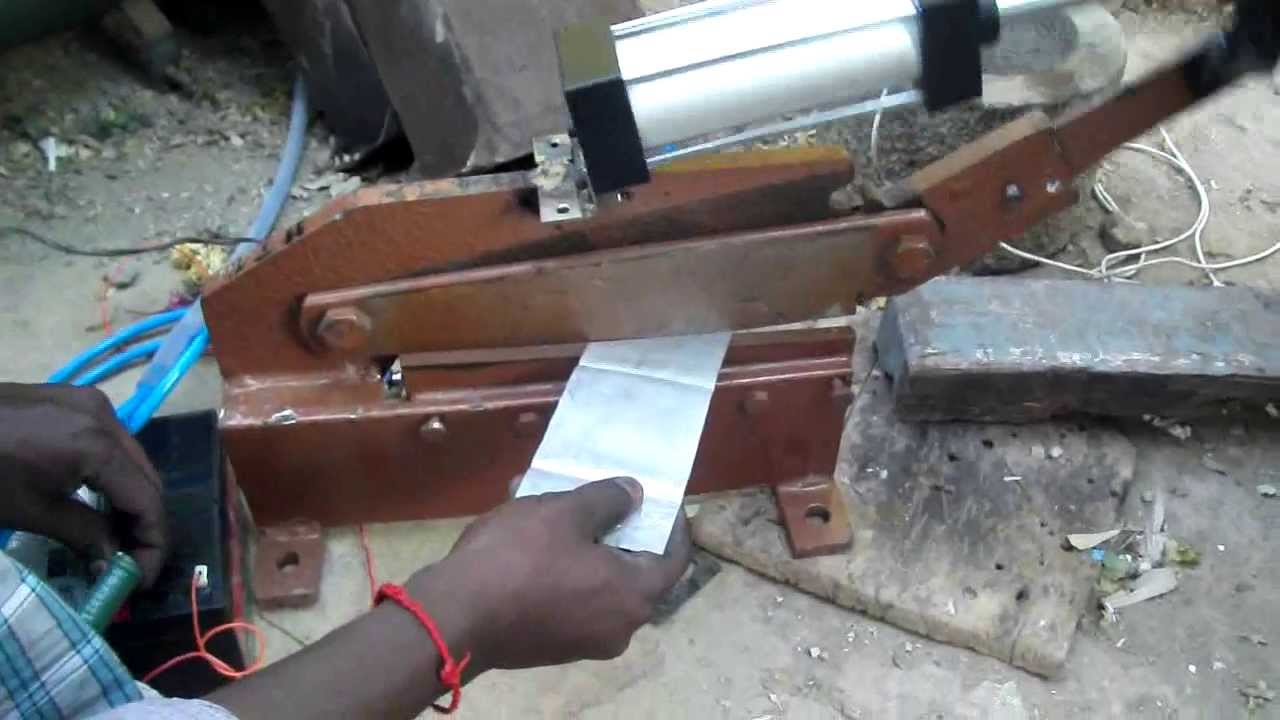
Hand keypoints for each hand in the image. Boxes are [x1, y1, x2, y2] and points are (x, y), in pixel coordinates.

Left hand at [0, 383, 166, 585]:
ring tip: (112, 536)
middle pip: (148, 478)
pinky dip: (112, 474)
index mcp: (98, 445)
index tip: (140, 580)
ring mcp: (92, 404)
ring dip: (129, 500)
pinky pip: (111, 443)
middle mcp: (107, 417)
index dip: (152, 544)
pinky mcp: (75, 400)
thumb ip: (84, 535)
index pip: (148, 500)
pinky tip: (95, 498)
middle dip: (144, 524)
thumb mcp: (30, 512)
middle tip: (127, 563)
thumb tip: (115, 562)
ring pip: (132, 460)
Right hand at [412, 477, 692, 670]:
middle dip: (617, 528)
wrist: (453, 616)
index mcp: (634, 597)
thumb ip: (608, 500)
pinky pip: (570, 598)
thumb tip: (635, 494)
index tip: (659, 497)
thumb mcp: (565, 512)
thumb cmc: (519, 558)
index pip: (674, 558)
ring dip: (582, 543)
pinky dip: (562, 567)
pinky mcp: (550, 644)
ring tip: (555, 502)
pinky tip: (530, 534)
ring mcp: (583, 642)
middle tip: (602, 496)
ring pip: (596, 582)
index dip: (672, 523)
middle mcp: (618, 628)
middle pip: (634, 571)